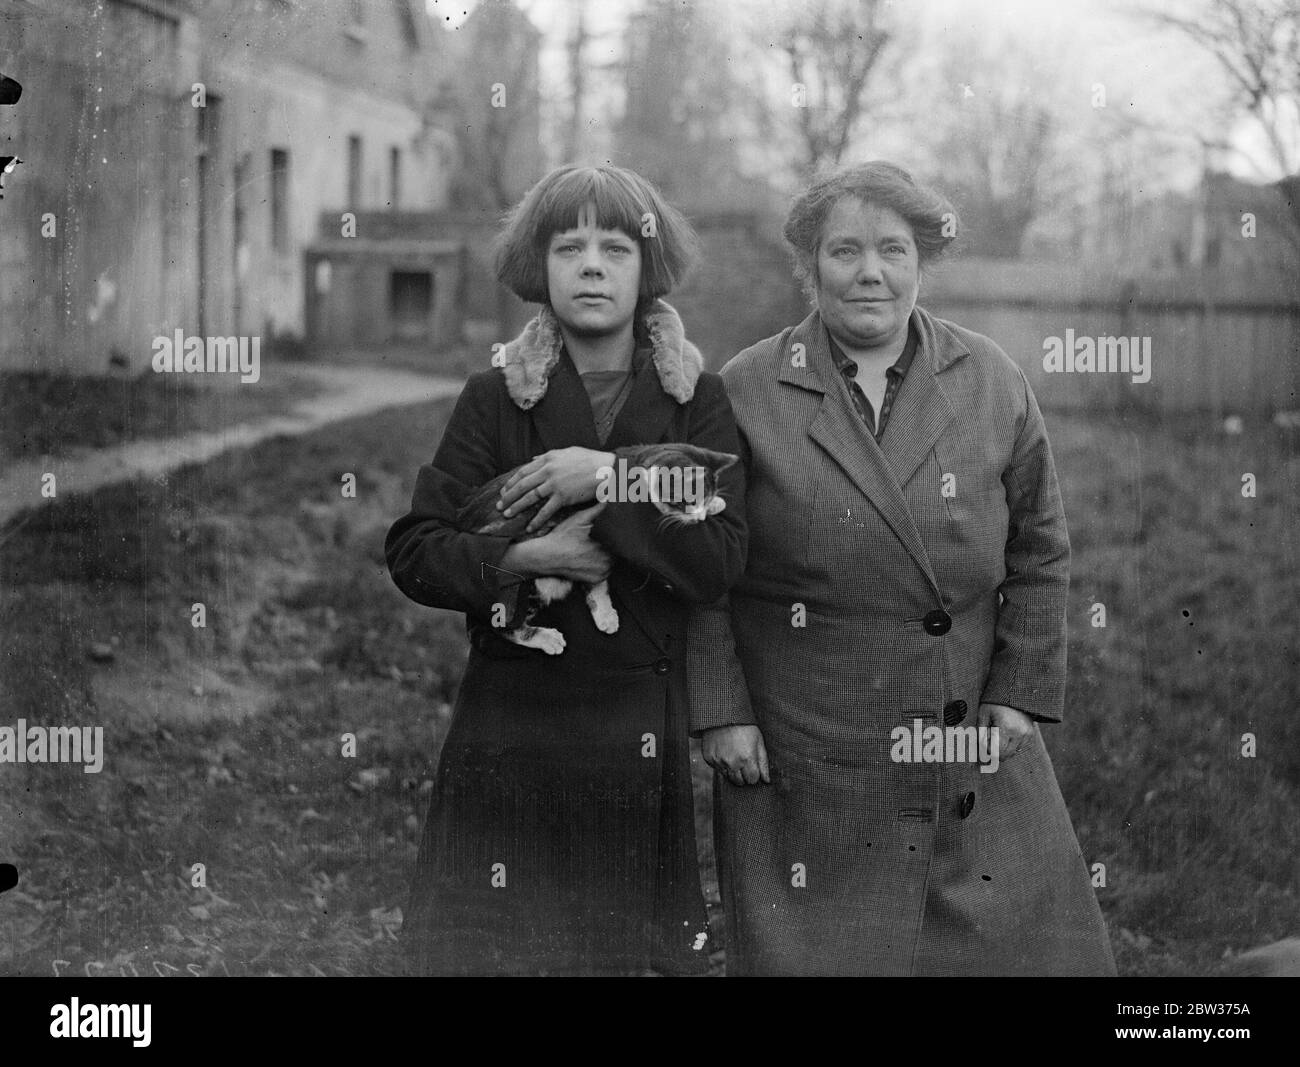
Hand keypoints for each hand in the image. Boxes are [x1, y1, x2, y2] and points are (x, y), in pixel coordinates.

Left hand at [498, 448, 615, 530]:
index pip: (523, 471)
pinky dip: (536, 520)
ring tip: (507, 514)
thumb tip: (534, 458)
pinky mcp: (563, 497)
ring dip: (516, 507)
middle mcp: (548, 471)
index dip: (511, 482)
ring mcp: (554, 484)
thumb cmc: (590, 460)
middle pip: (522, 485)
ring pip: (530, 497)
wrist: (606, 469)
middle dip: (508, 496)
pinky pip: (546, 511)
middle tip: (499, 505)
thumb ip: (549, 456)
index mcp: (548, 458)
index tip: (504, 490)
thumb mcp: (567, 452)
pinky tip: (529, 527)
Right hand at [504, 502, 611, 582]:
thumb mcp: (580, 519)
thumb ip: (597, 510)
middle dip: (612, 544)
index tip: (612, 530)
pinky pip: (605, 572)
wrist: (546, 557)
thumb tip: (610, 498)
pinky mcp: (596, 580)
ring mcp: (602, 573)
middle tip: (601, 539)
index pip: (621, 540)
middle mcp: (608, 562)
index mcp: (607, 546)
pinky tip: (592, 558)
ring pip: (612, 562)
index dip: (617, 534)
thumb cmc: (563, 536)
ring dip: (608, 556)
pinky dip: (601, 566)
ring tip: (596, 547)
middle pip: (618, 552)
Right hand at [702, 724, 769, 785]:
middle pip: (740, 782)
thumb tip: (767, 780)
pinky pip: (717, 769)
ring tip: (734, 756)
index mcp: (747, 758)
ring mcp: (719, 761)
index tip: (752, 767)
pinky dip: (721, 764)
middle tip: (743, 761)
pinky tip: (724, 752)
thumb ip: (763, 763)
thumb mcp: (759, 742)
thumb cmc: (745, 727)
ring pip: (728, 777)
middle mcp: (732, 763)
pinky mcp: (709, 758)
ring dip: (732, 771)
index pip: (753, 780)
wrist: (723, 714)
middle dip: (743, 775)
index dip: (754, 774)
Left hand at [977, 703, 1033, 762]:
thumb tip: (980, 749)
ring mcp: (1026, 733)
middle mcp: (1019, 732)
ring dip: (1004, 748)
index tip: (984, 741)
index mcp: (1006, 727)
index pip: (996, 751)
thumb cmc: (995, 702)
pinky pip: (1019, 747)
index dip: (988, 750)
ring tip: (998, 733)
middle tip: (989, 740)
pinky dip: (1011, 744)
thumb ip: (981, 732)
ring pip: (1013, 752)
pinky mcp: (1030, 733)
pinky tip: (1006, 732)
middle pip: (1005, 755)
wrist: (1014, 691)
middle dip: (995, 752)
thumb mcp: (984, 713)